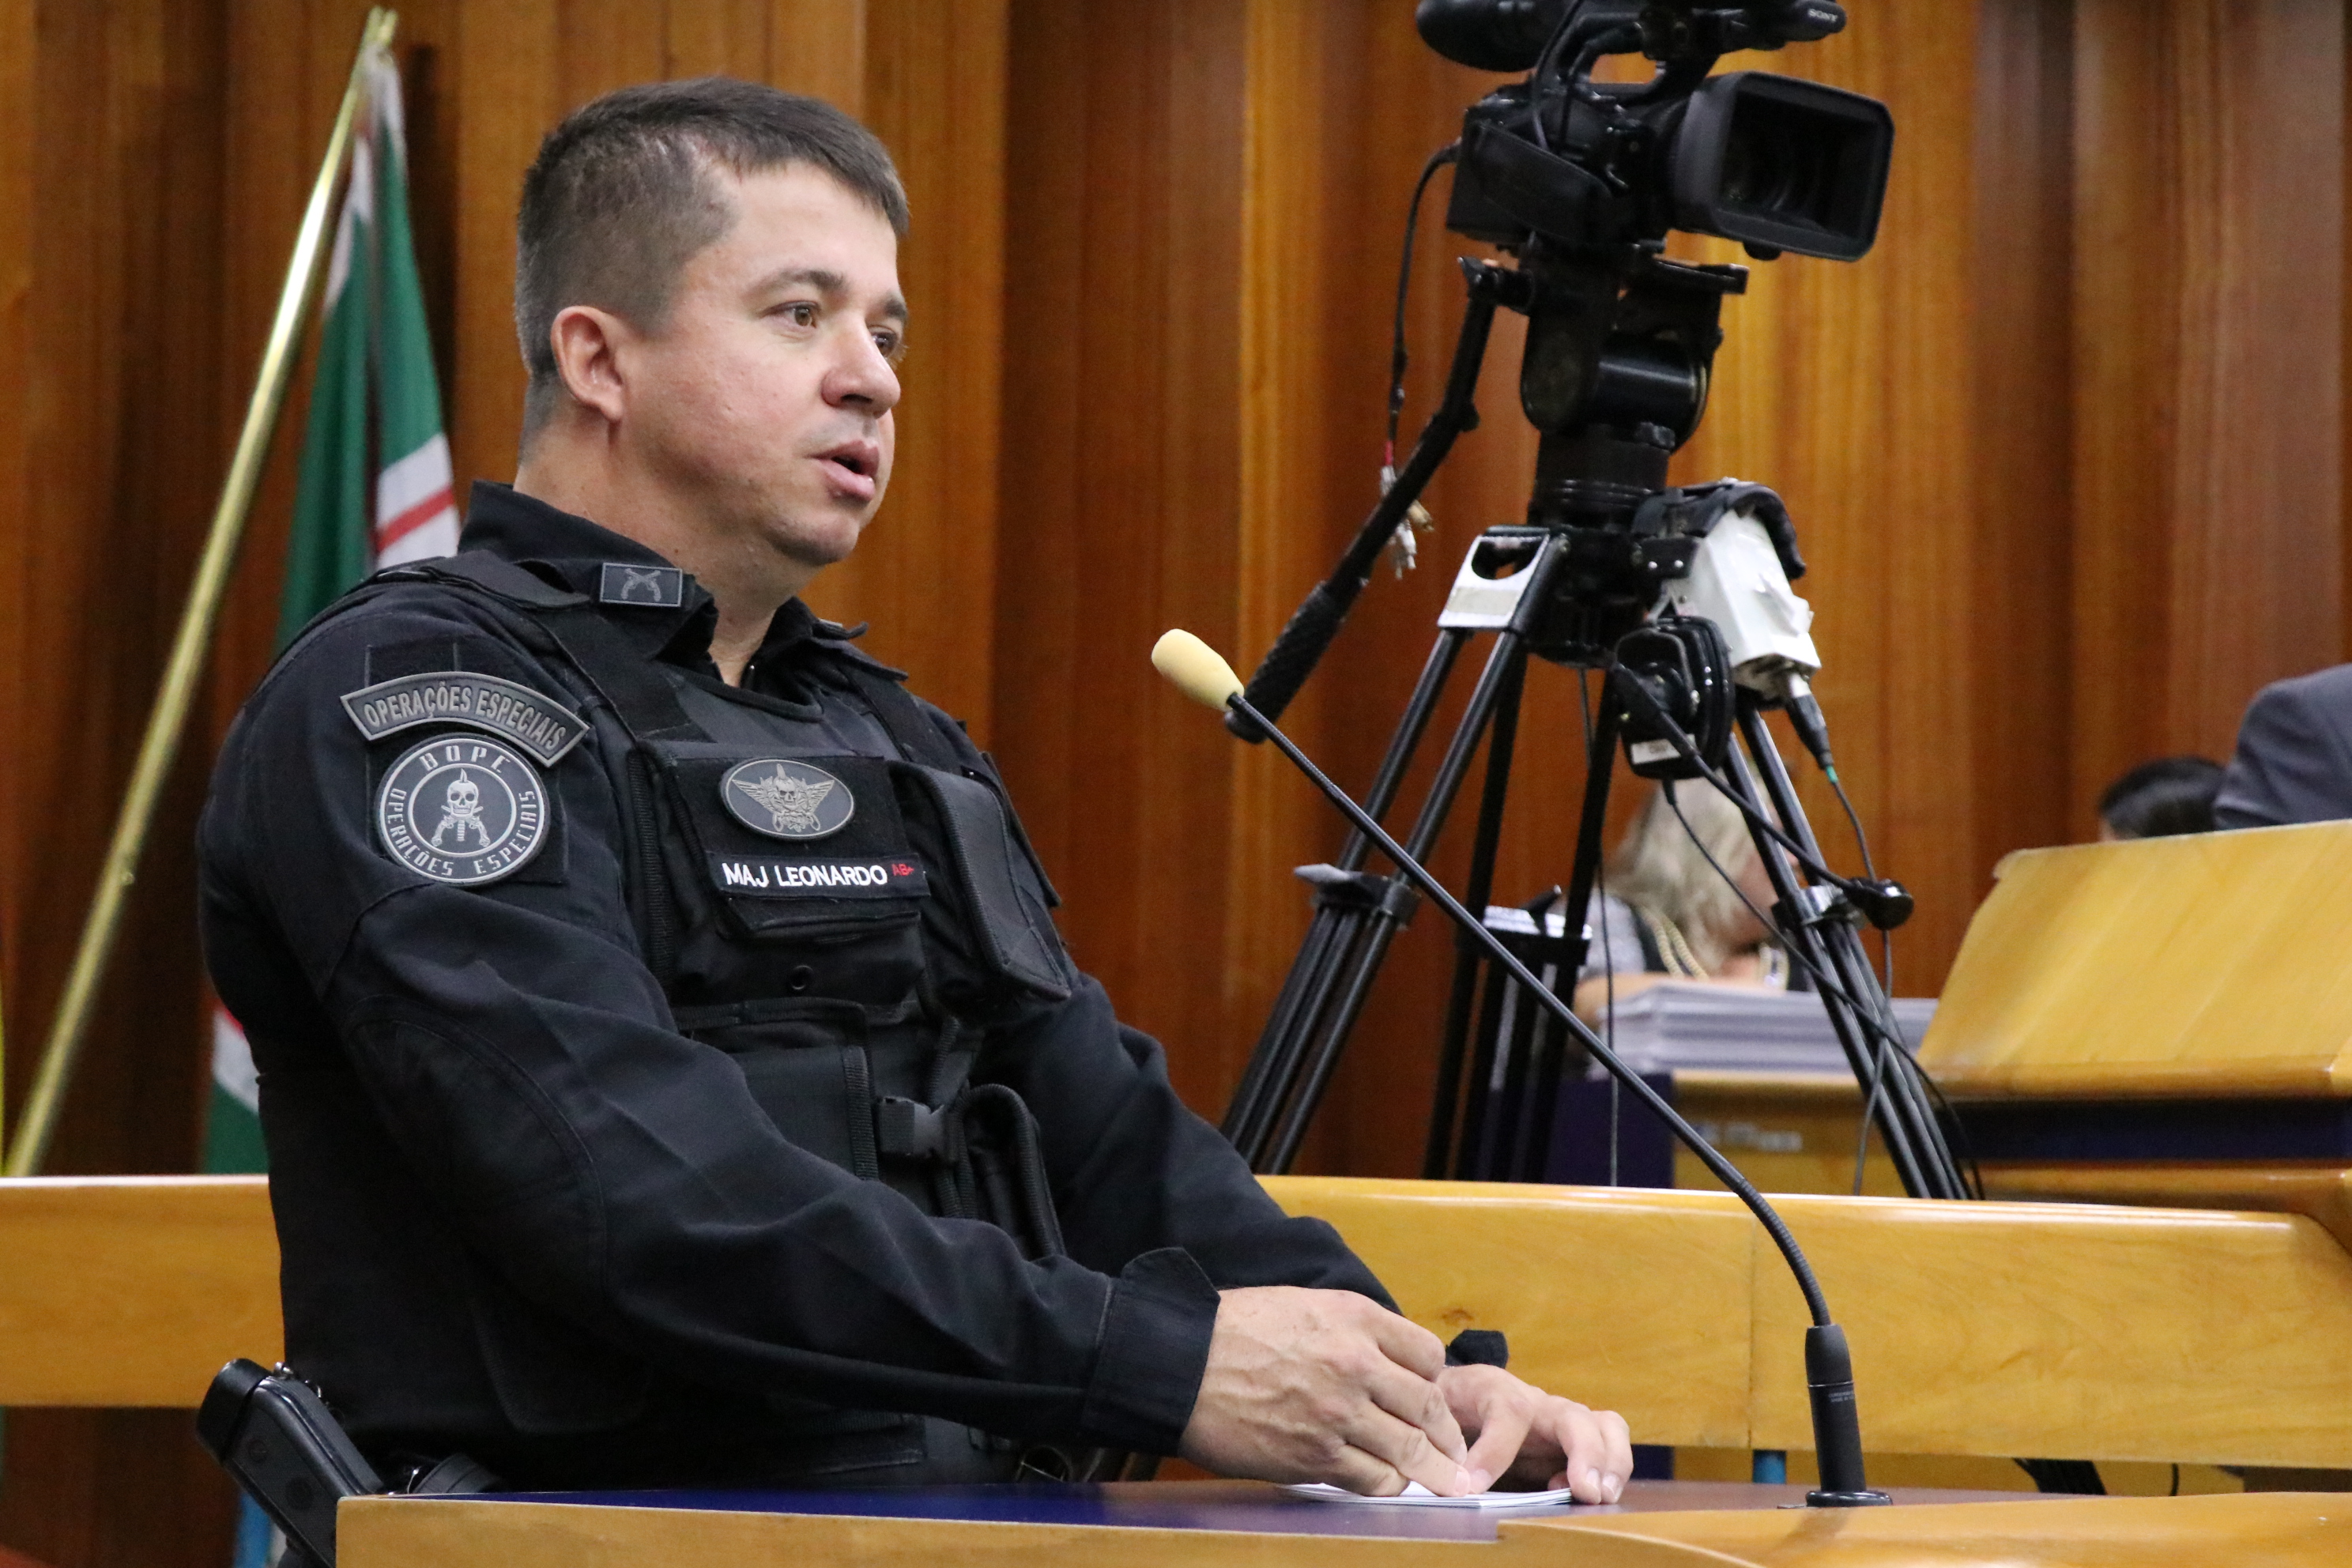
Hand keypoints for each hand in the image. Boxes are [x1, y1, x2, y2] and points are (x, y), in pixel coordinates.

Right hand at [1178, 1286, 1478, 1496]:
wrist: (1179, 1364)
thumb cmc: (1233, 1330)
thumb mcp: (1302, 1304)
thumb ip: (1349, 1328)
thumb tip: (1384, 1360)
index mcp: (1354, 1318)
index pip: (1427, 1354)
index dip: (1436, 1380)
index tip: (1433, 1397)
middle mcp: (1355, 1363)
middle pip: (1429, 1405)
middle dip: (1448, 1436)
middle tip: (1455, 1453)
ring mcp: (1337, 1412)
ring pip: (1410, 1449)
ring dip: (1431, 1470)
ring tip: (1444, 1482)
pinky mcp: (1314, 1455)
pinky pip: (1373, 1478)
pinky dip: (1388, 1484)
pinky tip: (1387, 1483)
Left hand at [1436, 1362, 1632, 1501]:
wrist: (1447, 1393)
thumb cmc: (1439, 1405)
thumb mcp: (1428, 1413)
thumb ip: (1434, 1436)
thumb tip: (1442, 1475)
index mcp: (1492, 1388)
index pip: (1508, 1409)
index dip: (1494, 1452)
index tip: (1472, 1487)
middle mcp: (1534, 1401)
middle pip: (1572, 1415)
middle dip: (1584, 1452)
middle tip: (1583, 1491)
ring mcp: (1559, 1419)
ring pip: (1605, 1425)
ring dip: (1611, 1461)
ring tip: (1600, 1495)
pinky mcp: (1573, 1441)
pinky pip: (1609, 1444)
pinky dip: (1610, 1470)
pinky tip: (1583, 1496)